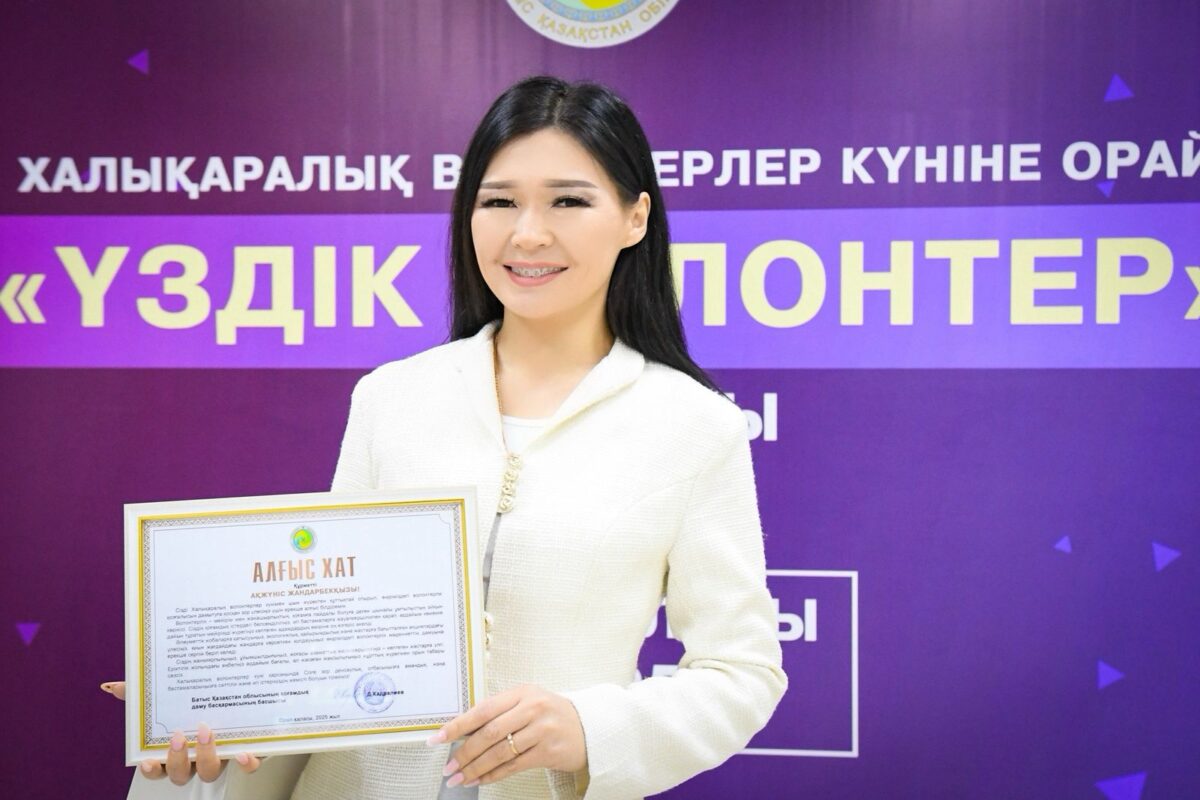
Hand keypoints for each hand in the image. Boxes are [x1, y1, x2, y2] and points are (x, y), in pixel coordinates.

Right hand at [101, 681, 262, 784]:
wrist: (246, 691)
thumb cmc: (200, 701)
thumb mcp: (172, 693)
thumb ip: (145, 693)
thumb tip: (115, 687)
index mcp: (177, 749)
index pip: (158, 769)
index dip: (152, 771)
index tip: (149, 760)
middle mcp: (196, 758)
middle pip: (181, 775)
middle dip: (177, 760)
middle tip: (178, 736)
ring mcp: (222, 756)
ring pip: (210, 772)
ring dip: (206, 757)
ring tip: (206, 732)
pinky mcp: (249, 751)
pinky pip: (249, 766)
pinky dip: (247, 764)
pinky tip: (244, 753)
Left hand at [428, 684, 586, 788]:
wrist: (589, 727)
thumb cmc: (551, 714)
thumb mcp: (528, 702)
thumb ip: (500, 711)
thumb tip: (462, 730)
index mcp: (522, 692)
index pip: (483, 709)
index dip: (458, 725)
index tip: (438, 738)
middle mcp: (532, 708)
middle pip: (489, 733)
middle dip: (464, 752)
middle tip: (448, 766)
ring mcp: (542, 730)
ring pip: (500, 752)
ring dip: (475, 768)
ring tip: (459, 778)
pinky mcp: (549, 752)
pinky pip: (513, 766)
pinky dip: (493, 775)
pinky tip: (480, 780)